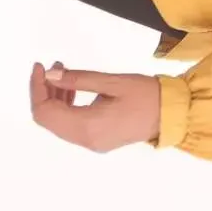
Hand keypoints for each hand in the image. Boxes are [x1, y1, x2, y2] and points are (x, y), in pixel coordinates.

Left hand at [29, 62, 160, 152]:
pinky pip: (72, 126)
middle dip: (44, 92)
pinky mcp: (100, 141)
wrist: (174, 114)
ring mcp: (92, 143)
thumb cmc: (148, 95)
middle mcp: (86, 140)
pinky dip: (67, 108)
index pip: (45, 112)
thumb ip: (78, 79)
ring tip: (64, 75)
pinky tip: (74, 91)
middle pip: (49, 120)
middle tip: (52, 67)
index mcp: (87, 126)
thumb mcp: (113, 82)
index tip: (41, 67)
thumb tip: (50, 75)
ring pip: (59, 124)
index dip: (37, 88)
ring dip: (56, 99)